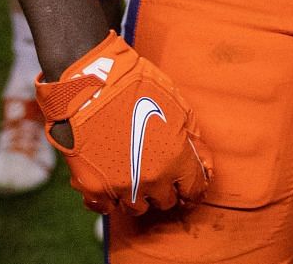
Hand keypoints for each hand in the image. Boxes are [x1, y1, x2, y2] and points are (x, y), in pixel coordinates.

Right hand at [36, 31, 210, 215]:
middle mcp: (151, 180)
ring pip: (137, 208)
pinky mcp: (93, 188)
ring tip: (133, 174)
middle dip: (165, 188)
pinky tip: (111, 181)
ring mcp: (121, 187)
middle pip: (166, 201)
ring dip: (139, 194)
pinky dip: (109, 198)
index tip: (187, 186)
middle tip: (157, 171)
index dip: (192, 187)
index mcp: (176, 160)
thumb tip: (202, 162)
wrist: (90, 84)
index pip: (193, 191)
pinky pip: (106, 208)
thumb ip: (192, 138)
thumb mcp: (176, 105)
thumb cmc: (136, 87)